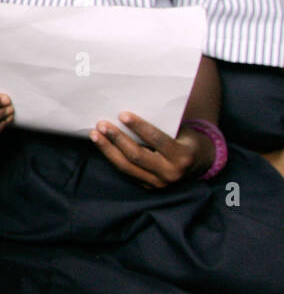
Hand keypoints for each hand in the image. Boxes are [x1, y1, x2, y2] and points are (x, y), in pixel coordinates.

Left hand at [90, 113, 214, 187]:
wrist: (198, 164)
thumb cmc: (186, 140)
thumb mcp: (181, 131)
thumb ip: (161, 124)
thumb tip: (133, 106)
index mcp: (182, 156)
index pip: (157, 140)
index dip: (139, 127)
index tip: (122, 115)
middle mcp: (170, 173)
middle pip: (137, 156)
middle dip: (117, 139)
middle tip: (102, 124)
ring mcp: (158, 183)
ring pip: (126, 167)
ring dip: (108, 149)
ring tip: (95, 134)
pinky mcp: (147, 186)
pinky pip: (125, 172)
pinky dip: (112, 158)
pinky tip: (102, 146)